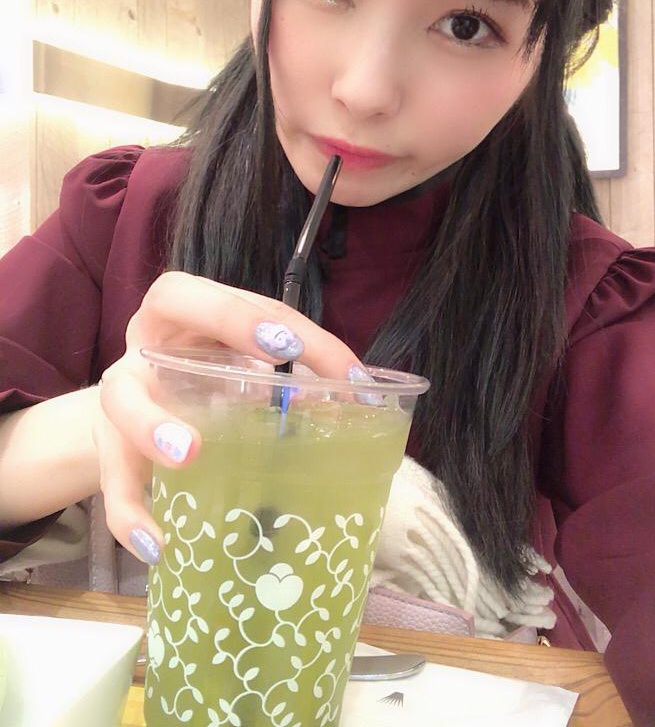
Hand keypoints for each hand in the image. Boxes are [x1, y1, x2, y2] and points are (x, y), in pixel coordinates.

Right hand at [95, 271, 362, 564]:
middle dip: (225, 323)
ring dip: (153, 425)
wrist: (142, 426)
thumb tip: (359, 399)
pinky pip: (113, 485)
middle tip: (272, 363)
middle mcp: (149, 340)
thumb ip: (286, 381)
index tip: (294, 346)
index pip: (222, 292)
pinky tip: (158, 546)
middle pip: (167, 305)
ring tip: (189, 455)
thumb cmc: (211, 390)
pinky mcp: (110, 453)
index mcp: (187, 314)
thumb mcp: (243, 373)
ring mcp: (121, 395)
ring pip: (120, 398)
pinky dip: (131, 518)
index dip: (250, 313)